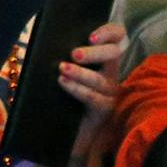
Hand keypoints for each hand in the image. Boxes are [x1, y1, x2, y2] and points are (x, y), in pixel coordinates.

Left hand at [60, 22, 126, 165]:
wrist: (62, 135)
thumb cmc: (61, 98)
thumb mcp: (64, 71)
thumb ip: (64, 55)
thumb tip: (48, 37)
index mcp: (103, 59)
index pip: (118, 36)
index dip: (109, 31)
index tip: (91, 36)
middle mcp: (111, 74)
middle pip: (114, 54)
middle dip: (95, 52)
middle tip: (74, 54)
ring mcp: (110, 93)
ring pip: (100, 79)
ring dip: (81, 73)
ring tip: (62, 69)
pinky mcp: (104, 110)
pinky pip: (93, 98)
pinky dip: (77, 89)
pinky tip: (63, 82)